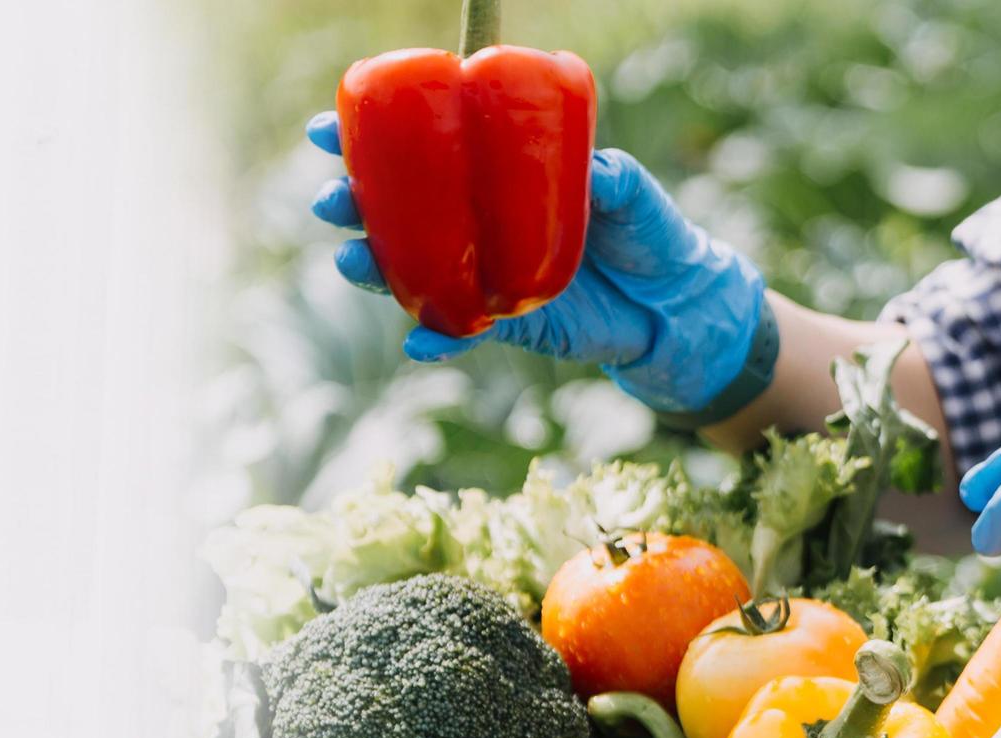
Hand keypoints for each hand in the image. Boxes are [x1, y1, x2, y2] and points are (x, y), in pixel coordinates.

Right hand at [305, 112, 768, 415]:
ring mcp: (482, 275)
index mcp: (492, 177)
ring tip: (351, 262)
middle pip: (395, 212)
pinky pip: (457, 334)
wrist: (676, 306)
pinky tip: (416, 342)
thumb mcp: (633, 193)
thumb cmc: (649, 231)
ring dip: (375, 270)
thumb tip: (596, 170)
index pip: (420, 151)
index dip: (365, 141)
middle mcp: (475, 225)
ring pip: (411, 272)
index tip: (323, 131)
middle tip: (331, 200)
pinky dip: (436, 341)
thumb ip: (612, 178)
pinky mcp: (503, 326)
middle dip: (352, 205)